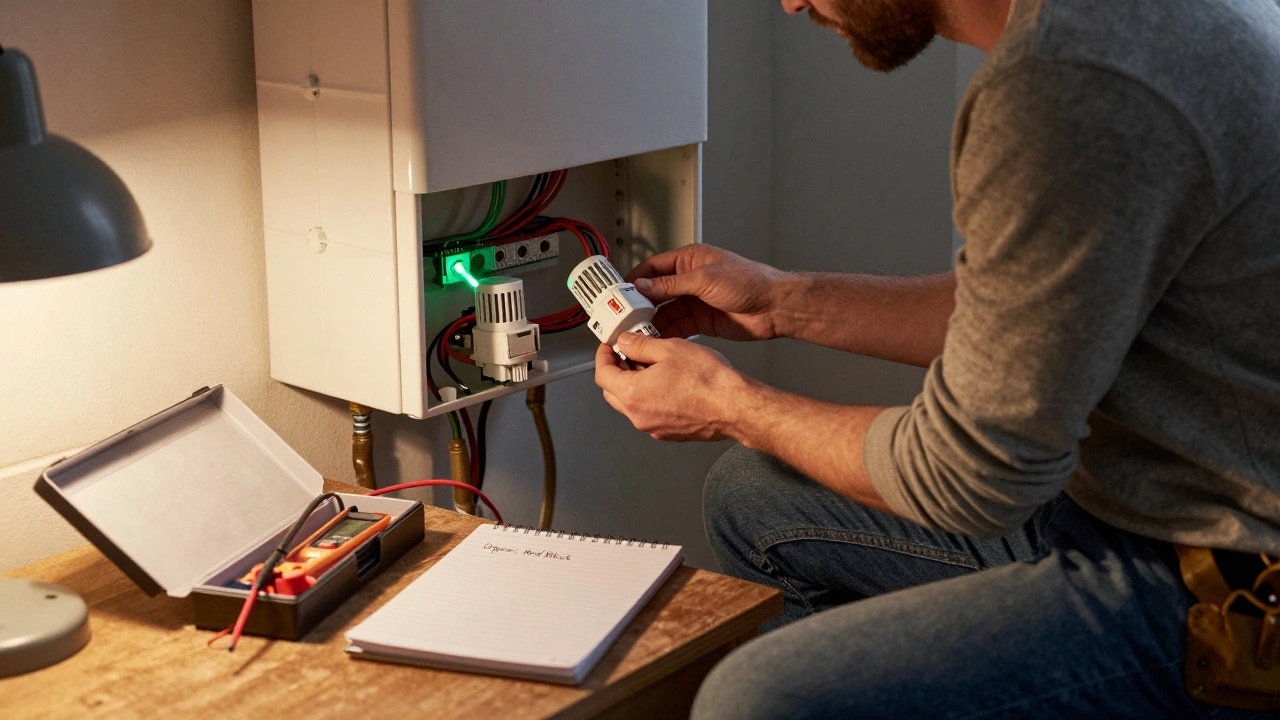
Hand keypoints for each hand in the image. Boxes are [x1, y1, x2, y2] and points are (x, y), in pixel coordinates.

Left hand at [594, 333, 754, 441]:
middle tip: (629, 354)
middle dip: (617, 371)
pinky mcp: (669, 433)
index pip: (602, 375)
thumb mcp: (669, 348)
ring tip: (654, 365)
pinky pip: (650, 414)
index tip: (609, 347)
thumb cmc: (708, 381)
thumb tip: (625, 342)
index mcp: (632, 394)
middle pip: (612, 392)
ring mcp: (654, 428)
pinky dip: (650, 398)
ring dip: (635, 384)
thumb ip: (639, 345)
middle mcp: (639, 416)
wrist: (735, 407)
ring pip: (632, 404)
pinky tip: (668, 382)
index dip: (603, 356)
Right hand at [627, 245, 790, 341]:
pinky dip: (666, 333)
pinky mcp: (702, 321)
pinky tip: (656, 339)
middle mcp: (690, 280)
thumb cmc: (750, 281)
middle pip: (656, 292)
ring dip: (652, 322)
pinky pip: (678, 327)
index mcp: (690, 260)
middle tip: (623, 315)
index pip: (653, 267)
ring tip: (637, 330)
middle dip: (640, 304)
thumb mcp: (705, 279)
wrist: (775, 307)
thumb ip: (672, 284)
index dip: (635, 279)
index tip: (620, 292)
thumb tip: (645, 286)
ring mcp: (695, 301)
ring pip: (665, 312)